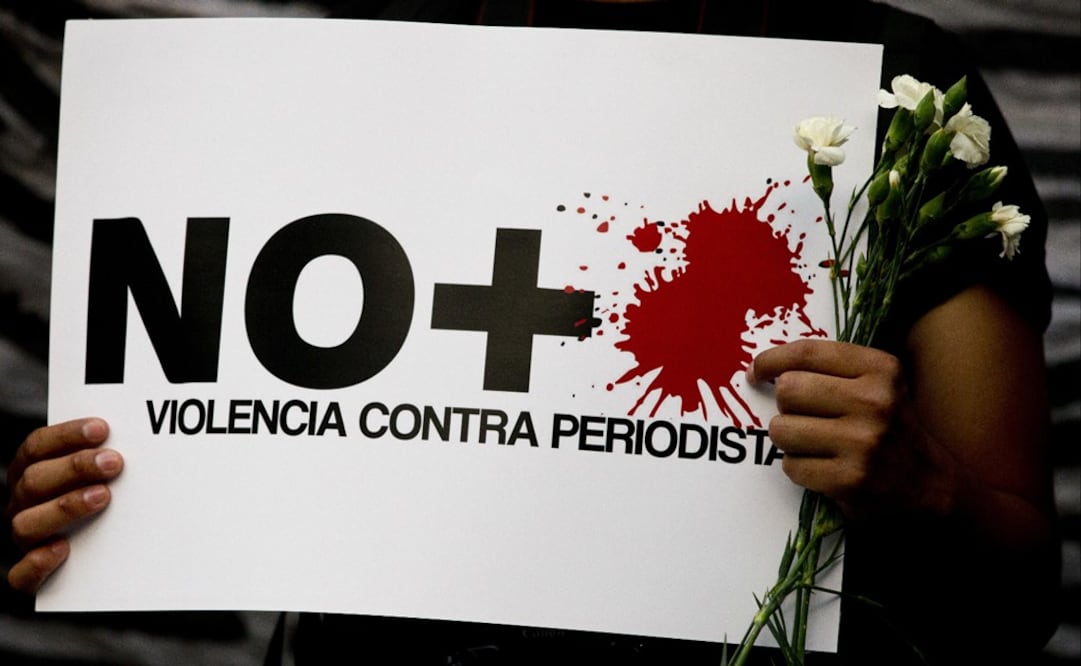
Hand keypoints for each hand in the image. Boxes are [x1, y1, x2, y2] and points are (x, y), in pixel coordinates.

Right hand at [5, 418, 122, 592]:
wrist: (93, 565)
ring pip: (26, 523)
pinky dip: (39, 562)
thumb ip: (103, 459)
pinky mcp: (28, 576)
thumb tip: (141, 439)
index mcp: (30, 473)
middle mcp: (22, 504)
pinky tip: (64, 548)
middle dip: (74, 467)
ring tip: (102, 497)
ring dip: (65, 507)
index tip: (102, 429)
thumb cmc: (99, 501)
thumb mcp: (97, 476)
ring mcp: (24, 539)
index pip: (37, 447)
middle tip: (114, 462)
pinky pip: (21, 574)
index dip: (66, 436)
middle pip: (34, 480)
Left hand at [748, 339, 934, 518]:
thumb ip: (829, 368)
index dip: (771, 360)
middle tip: (804, 417)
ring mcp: (862, 443)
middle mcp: (874, 402)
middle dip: (786, 406)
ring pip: (782, 429)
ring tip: (815, 444)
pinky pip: (791, 466)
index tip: (757, 371)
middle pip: (788, 390)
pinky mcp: (849, 479)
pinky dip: (799, 468)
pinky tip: (824, 467)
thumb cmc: (888, 426)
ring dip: (789, 439)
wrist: (929, 484)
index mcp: (880, 369)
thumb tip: (761, 367)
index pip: (807, 353)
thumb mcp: (876, 383)